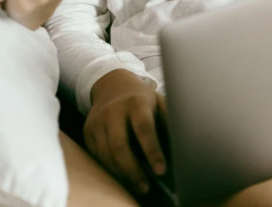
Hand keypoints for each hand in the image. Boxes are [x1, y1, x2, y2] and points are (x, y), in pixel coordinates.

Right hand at [84, 69, 166, 195]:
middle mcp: (113, 110)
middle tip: (147, 187)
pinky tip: (122, 175)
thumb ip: (169, 122)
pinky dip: (110, 168)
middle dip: (133, 170)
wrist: (112, 85)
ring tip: (138, 185)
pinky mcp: (88, 129)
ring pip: (106, 154)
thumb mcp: (158, 102)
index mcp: (136, 102)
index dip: (153, 151)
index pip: (144, 128)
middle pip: (119, 145)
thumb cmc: (142, 99)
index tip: (161, 171)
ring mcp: (98, 120)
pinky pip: (97, 155)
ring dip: (122, 174)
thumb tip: (184, 147)